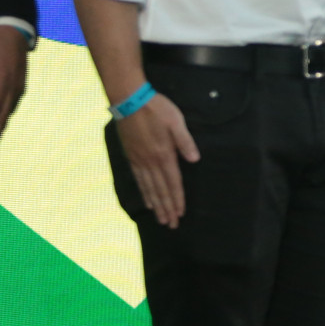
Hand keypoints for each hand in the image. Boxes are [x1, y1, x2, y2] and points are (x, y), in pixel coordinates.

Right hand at [117, 95, 201, 227]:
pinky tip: (147, 201)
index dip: (177, 199)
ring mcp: (139, 160)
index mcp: (164, 154)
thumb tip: (195, 160)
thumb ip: (185, 142)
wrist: (129, 100)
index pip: (173, 182)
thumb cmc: (156, 108)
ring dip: (156, 205)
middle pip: (161, 190)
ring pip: (149, 188)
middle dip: (167, 209)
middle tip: (171, 225)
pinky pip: (138, 180)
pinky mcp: (131, 156)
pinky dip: (144, 193)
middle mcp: (151, 162)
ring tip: (161, 219)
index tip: (180, 213)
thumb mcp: (176, 121)